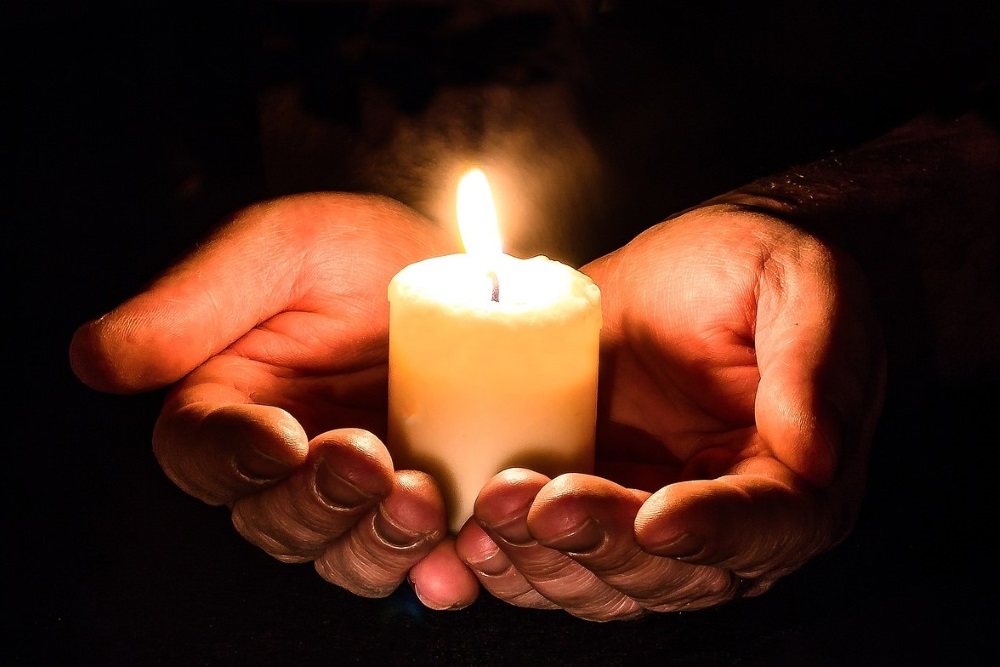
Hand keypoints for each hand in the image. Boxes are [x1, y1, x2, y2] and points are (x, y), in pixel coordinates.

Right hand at [69, 193, 479, 607]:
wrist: (460, 269)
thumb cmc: (356, 251)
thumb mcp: (280, 248)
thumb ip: (195, 300)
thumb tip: (96, 359)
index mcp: (229, 404)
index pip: (201, 453)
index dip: (234, 457)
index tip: (282, 439)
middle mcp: (284, 463)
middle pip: (273, 520)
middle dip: (318, 502)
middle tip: (367, 460)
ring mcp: (356, 492)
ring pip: (341, 554)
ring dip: (375, 542)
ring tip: (421, 497)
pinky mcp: (421, 505)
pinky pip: (418, 561)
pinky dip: (435, 568)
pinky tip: (458, 549)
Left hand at [455, 204, 885, 619]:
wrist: (691, 267)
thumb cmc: (755, 269)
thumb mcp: (803, 284)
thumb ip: (813, 360)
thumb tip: (814, 453)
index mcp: (794, 481)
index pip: (763, 530)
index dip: (709, 532)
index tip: (655, 519)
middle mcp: (724, 523)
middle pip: (669, 572)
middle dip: (601, 544)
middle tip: (542, 502)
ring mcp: (648, 521)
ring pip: (602, 581)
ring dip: (543, 559)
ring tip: (492, 511)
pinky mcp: (589, 504)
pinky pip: (552, 557)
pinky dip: (513, 558)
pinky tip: (473, 533)